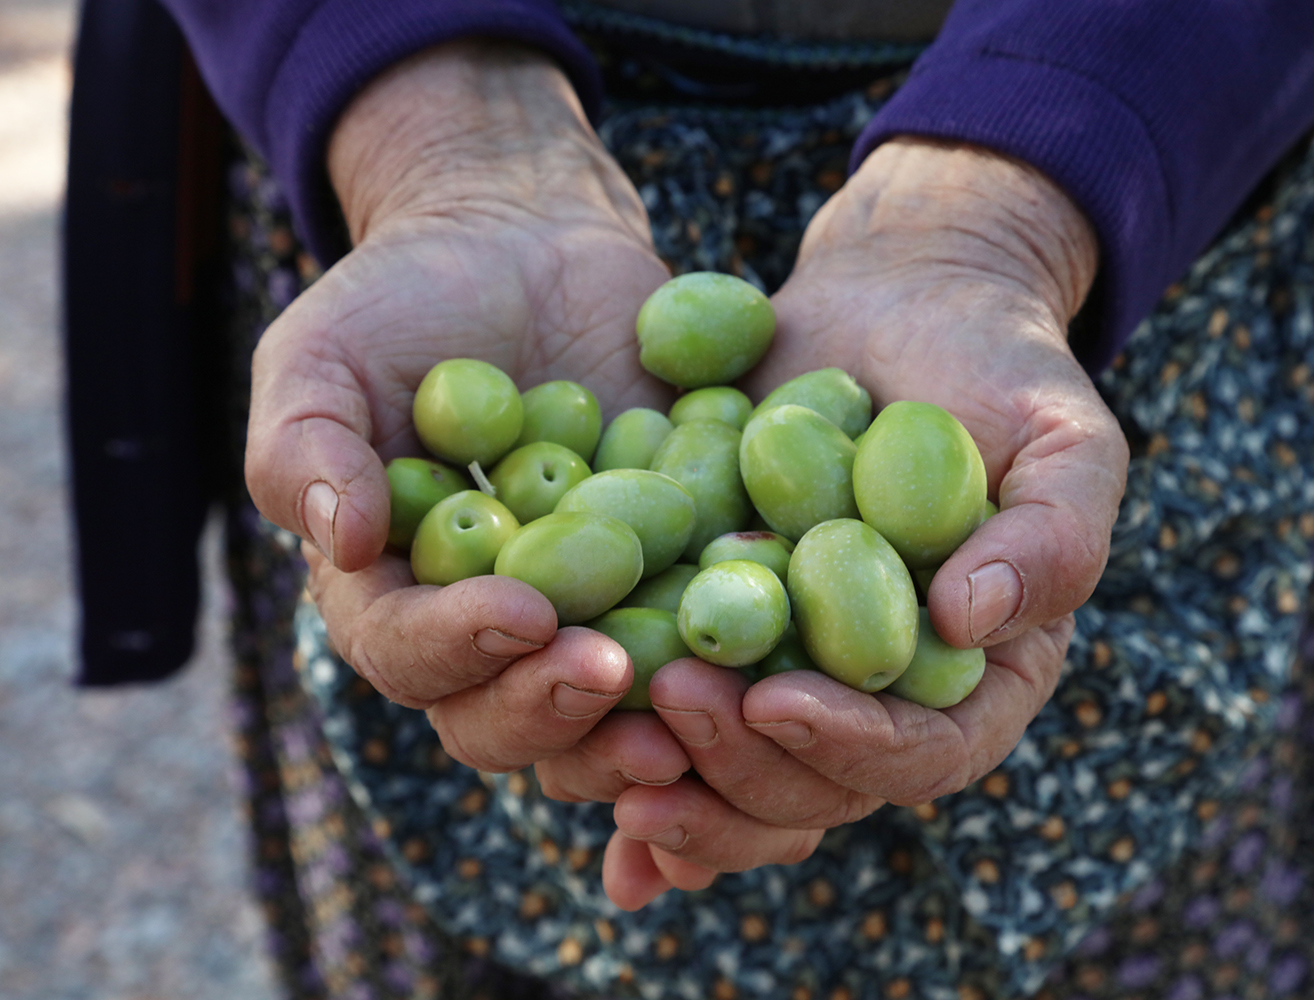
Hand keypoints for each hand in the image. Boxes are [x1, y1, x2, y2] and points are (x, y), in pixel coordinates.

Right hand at [247, 42, 681, 776]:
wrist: (525, 246)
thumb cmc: (404, 299)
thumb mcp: (322, 352)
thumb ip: (304, 446)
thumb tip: (340, 541)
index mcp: (390, 595)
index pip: (407, 653)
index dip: (458, 648)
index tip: (522, 613)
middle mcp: (484, 629)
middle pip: (503, 715)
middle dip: (554, 707)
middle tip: (616, 676)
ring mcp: (584, 614)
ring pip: (602, 712)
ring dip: (642, 722)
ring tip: (696, 706)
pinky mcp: (668, 580)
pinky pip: (698, 641)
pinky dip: (731, 659)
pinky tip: (777, 655)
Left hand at [579, 138, 1128, 906]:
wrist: (897, 306)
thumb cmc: (999, 370)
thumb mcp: (1063, 438)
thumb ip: (1052, 537)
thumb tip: (969, 624)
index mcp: (973, 684)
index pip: (927, 755)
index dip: (855, 749)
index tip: (778, 701)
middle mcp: (877, 703)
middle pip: (812, 791)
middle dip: (738, 766)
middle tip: (672, 701)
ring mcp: (789, 673)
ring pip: (726, 775)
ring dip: (663, 781)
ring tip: (599, 748)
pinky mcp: (710, 630)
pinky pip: (663, 713)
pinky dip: (616, 753)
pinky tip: (564, 763)